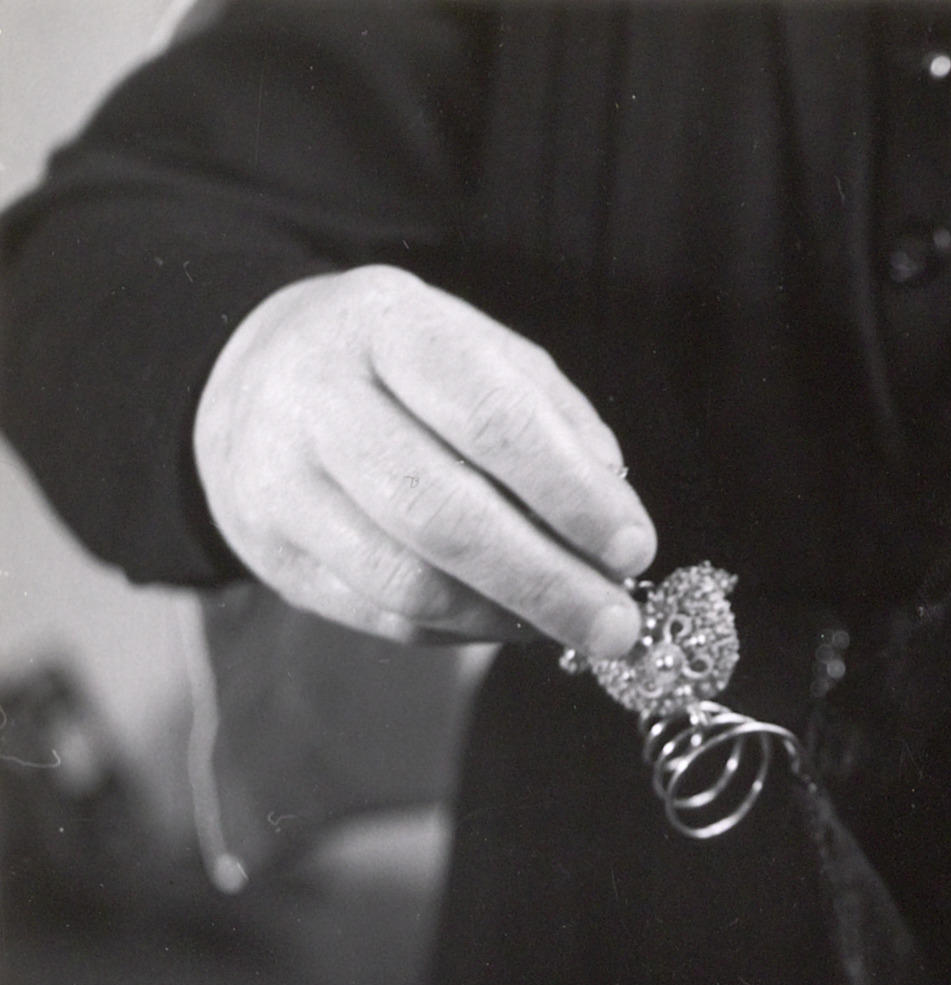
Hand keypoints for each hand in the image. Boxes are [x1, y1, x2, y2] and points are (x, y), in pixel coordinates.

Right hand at [194, 264, 654, 655]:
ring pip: (407, 580)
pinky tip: (510, 623)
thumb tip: (614, 512)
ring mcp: (280, 481)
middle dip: (547, 582)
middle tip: (617, 625)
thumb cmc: (404, 370)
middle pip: (442, 513)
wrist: (255, 376)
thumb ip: (556, 422)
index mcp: (389, 327)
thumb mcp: (483, 354)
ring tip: (572, 627)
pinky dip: (462, 631)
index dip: (570, 493)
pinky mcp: (270, 552)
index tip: (634, 549)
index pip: (488, 417)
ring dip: (508, 618)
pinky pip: (382, 615)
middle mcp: (317, 399)